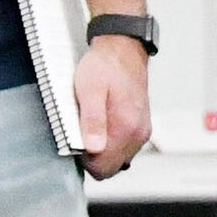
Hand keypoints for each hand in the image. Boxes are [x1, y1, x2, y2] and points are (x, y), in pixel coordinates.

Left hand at [74, 35, 152, 178]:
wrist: (123, 48)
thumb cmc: (104, 66)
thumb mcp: (90, 90)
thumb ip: (92, 121)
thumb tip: (93, 148)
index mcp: (126, 128)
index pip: (102, 168)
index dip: (84, 159)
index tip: (75, 140)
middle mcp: (138, 134)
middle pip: (110, 167)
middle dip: (93, 157)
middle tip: (80, 131)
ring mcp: (141, 131)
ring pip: (117, 159)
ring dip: (102, 149)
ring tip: (91, 123)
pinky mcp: (141, 127)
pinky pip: (123, 147)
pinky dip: (111, 141)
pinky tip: (102, 122)